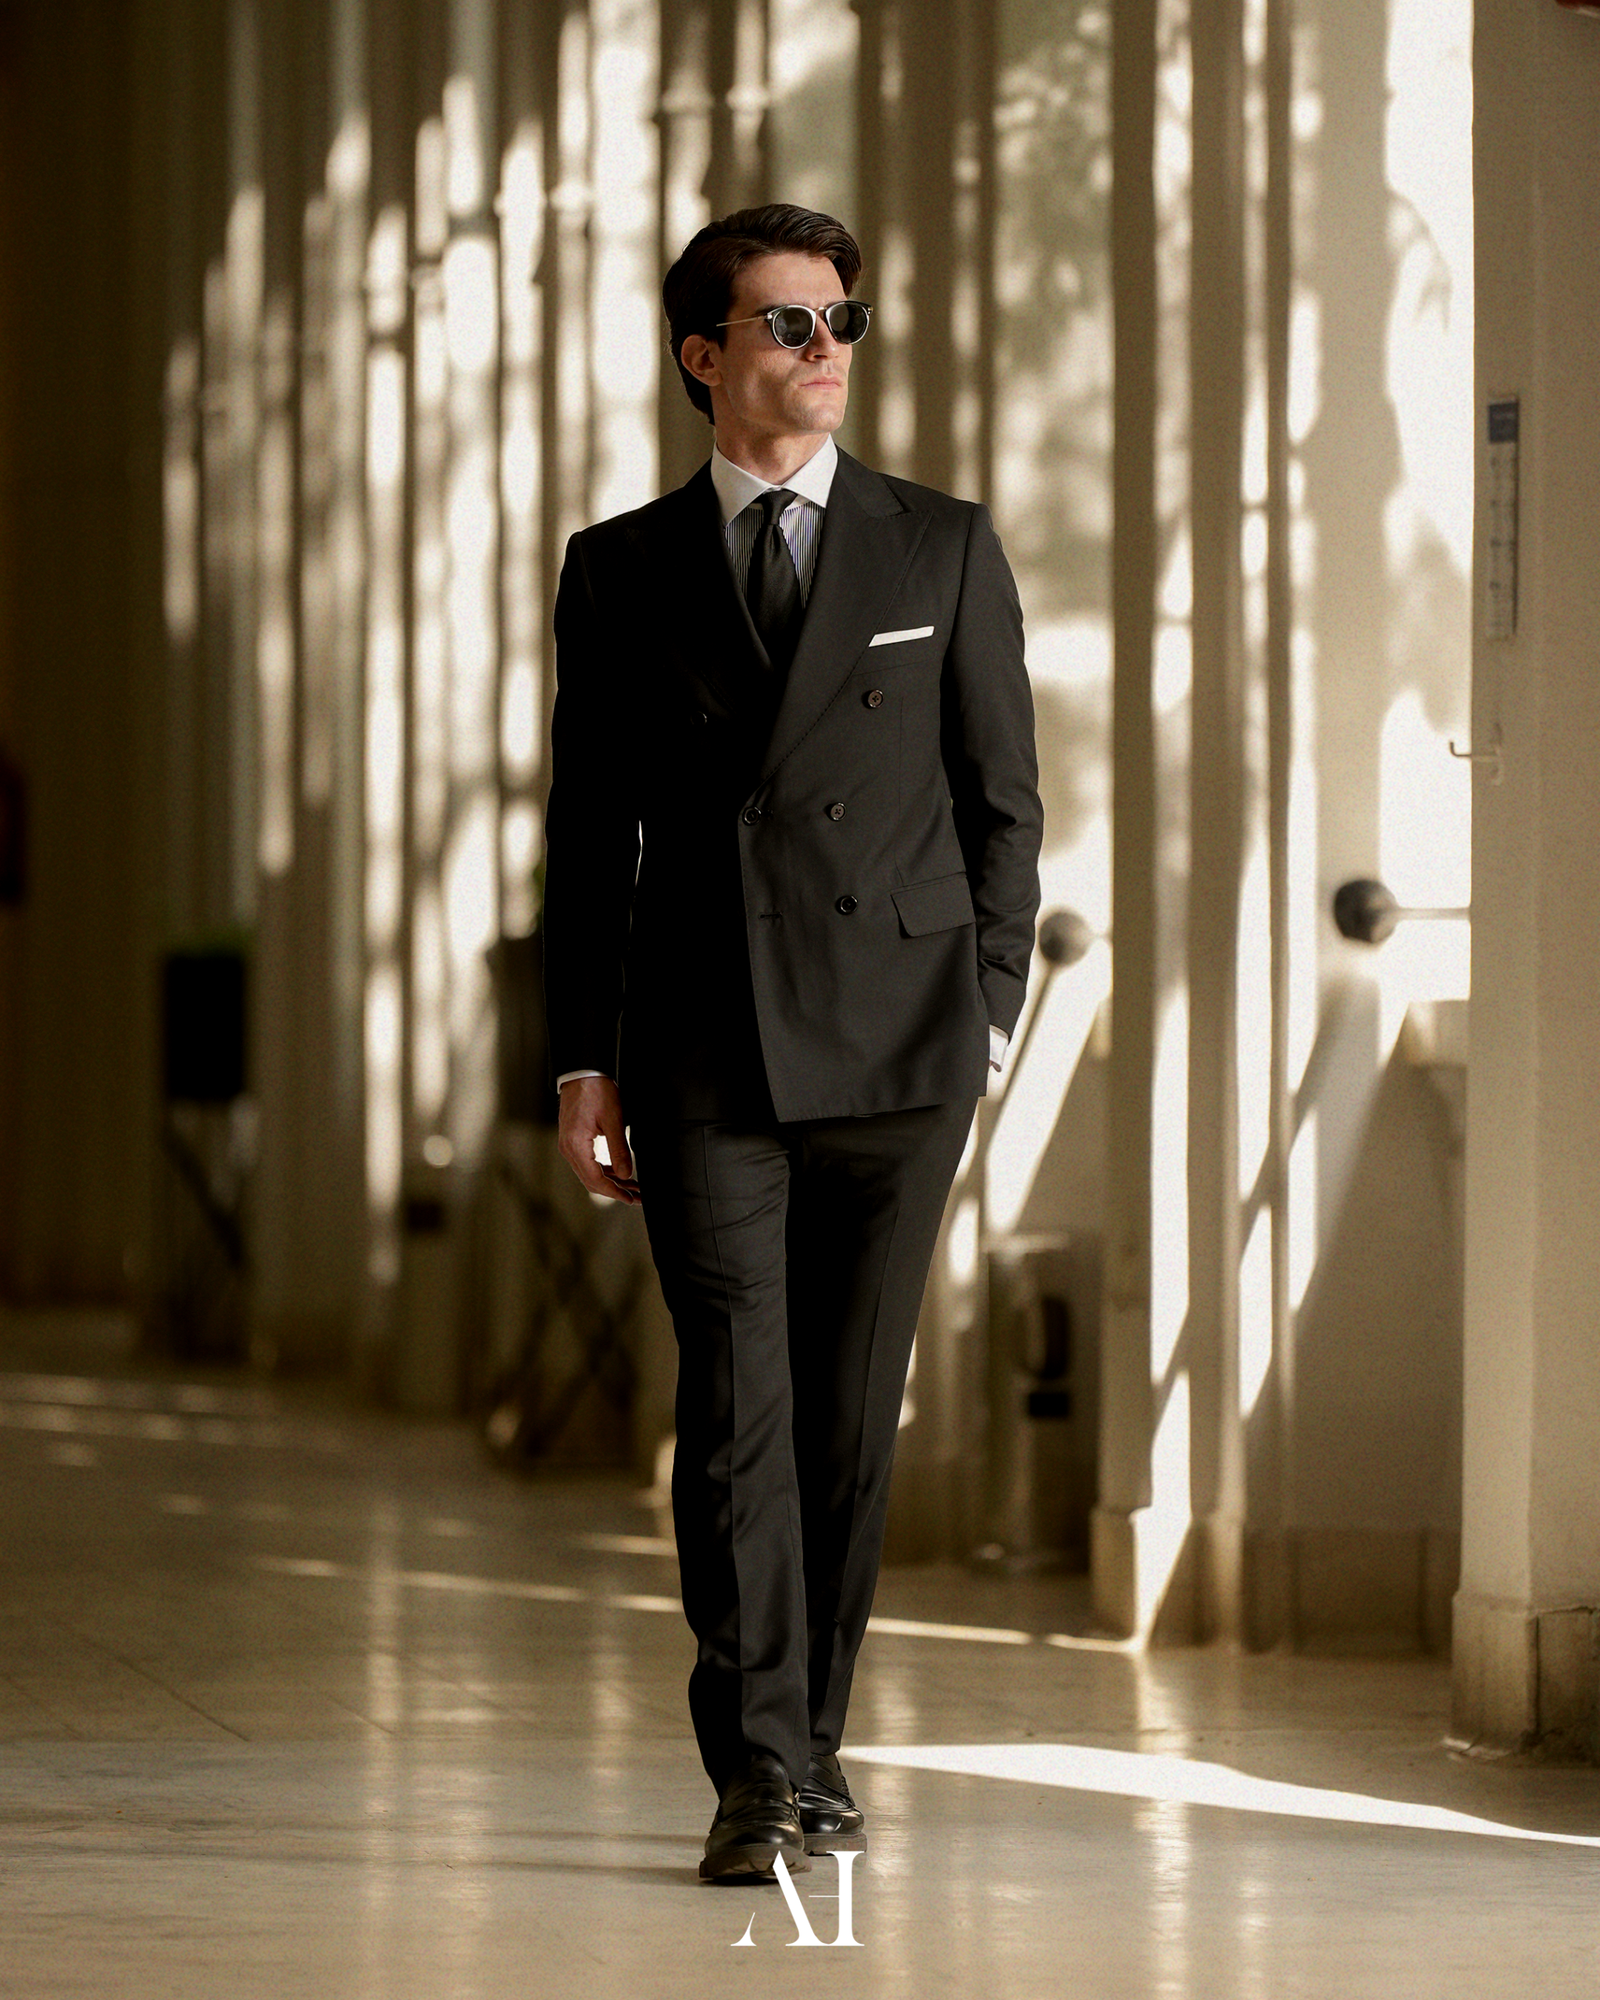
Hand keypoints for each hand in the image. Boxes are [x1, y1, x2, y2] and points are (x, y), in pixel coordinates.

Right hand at [557, 1076, 639, 1204]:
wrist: (582, 1071)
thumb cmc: (597, 1090)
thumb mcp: (613, 1120)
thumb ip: (619, 1149)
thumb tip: (625, 1175)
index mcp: (576, 1145)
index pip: (595, 1180)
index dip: (614, 1193)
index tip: (631, 1199)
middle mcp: (568, 1148)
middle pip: (590, 1180)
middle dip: (614, 1191)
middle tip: (636, 1198)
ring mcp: (568, 1144)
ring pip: (589, 1172)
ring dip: (610, 1181)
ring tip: (632, 1187)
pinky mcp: (572, 1139)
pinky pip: (587, 1162)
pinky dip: (603, 1169)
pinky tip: (618, 1172)